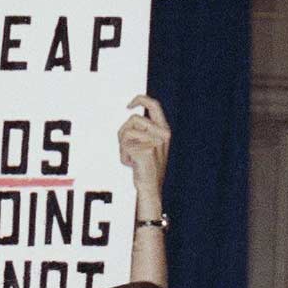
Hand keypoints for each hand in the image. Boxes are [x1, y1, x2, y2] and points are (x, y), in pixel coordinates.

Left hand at [119, 95, 169, 209]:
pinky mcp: (145, 151)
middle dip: (123, 131)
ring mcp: (155, 142)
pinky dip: (123, 156)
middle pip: (132, 119)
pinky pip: (124, 146)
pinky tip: (131, 165)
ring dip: (122, 145)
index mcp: (165, 130)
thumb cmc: (146, 166)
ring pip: (125, 132)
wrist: (150, 187)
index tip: (128, 105)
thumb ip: (143, 130)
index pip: (154, 105)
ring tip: (131, 157)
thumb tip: (130, 114)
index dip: (140, 99)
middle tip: (125, 145)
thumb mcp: (150, 144)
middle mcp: (162, 134)